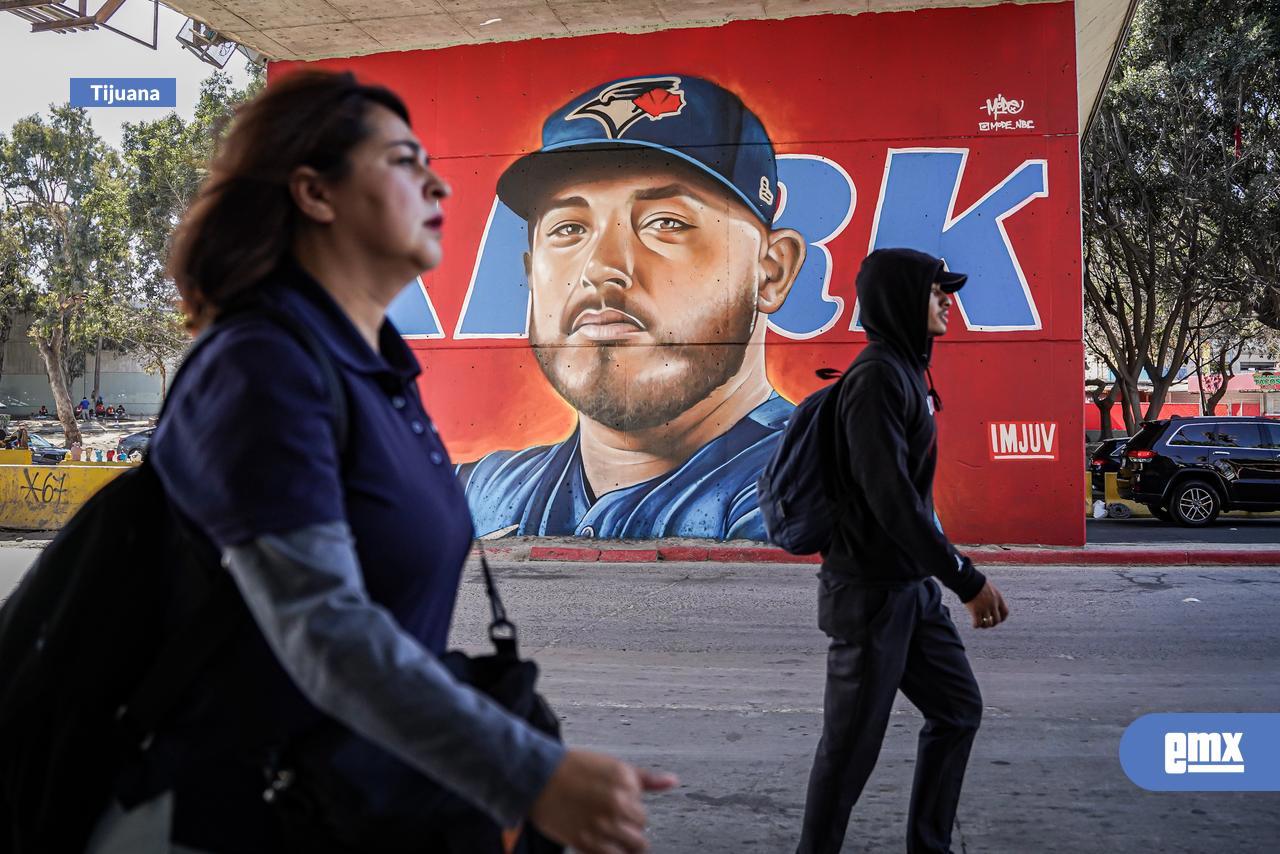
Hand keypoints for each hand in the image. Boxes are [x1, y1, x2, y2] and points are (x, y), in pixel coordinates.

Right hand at [528, 749, 677, 853]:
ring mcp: (604, 824)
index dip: (631, 809)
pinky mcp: (587, 841)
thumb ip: (645, 778)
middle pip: (641, 828)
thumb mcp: (613, 766)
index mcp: (626, 782)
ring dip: (624, 842)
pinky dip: (613, 853)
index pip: (644, 808)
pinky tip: (603, 843)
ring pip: (635, 846)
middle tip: (610, 819)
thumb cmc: (572, 768)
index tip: (617, 806)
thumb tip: (671, 781)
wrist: (537, 776)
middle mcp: (618, 803)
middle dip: (628, 826)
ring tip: (606, 831)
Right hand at [964, 580, 1008, 628]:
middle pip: (997, 620)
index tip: (997, 619)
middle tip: (987, 622)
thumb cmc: (977, 582)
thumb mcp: (989, 588)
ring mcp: (984, 608)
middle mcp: (993, 604)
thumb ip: (992, 596)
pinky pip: (977, 623)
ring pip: (988, 623)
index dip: (1002, 618)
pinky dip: (976, 625)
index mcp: (998, 598)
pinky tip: (974, 624)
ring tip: (980, 624)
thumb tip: (990, 603)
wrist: (968, 580)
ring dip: (984, 625)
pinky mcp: (975, 610)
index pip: (1005, 612)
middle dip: (993, 623)